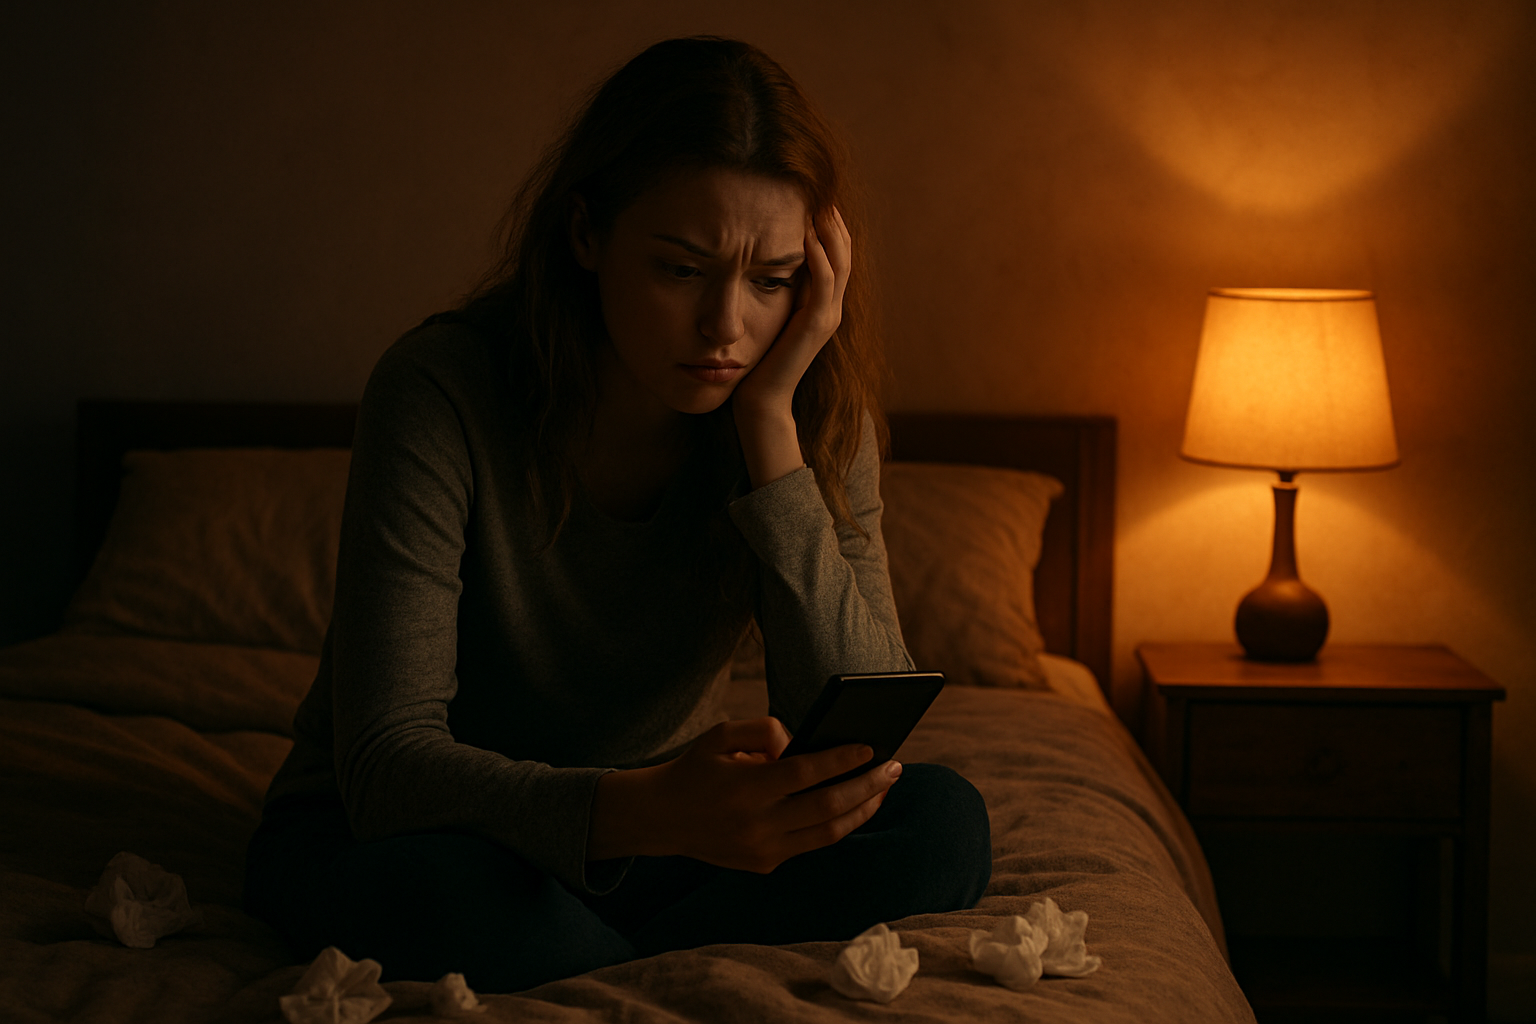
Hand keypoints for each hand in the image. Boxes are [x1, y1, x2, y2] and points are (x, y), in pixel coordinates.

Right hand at [587, 716, 900, 872]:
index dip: (842, 760)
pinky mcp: (765, 864)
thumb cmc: (696, 768)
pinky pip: (811, 843)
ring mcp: (763, 850)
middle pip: (827, 807)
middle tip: (895, 766)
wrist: (660, 818)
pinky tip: (855, 804)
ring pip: (828, 832)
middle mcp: (757, 824)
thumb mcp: (721, 736)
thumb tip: (803, 744)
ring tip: (883, 787)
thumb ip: (764, 731)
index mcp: (745, 788)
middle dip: (868, 785)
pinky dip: (837, 823)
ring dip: (863, 809)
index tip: (871, 747)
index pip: (805, 774)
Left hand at [731, 208, 851, 487]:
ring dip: (830, 232)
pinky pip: (823, 283)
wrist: (760, 399)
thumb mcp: (767, 314)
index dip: (830, 226)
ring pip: (839, 264)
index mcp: (822, 304)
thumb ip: (773, 290)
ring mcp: (827, 317)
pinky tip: (807, 234)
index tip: (814, 197)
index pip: (835, 255)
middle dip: (834, 221)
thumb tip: (759, 258)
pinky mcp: (816, 326)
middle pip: (844, 253)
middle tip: (822, 190)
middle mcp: (831, 308)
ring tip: (819, 204)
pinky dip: (818, 256)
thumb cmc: (757, 359)